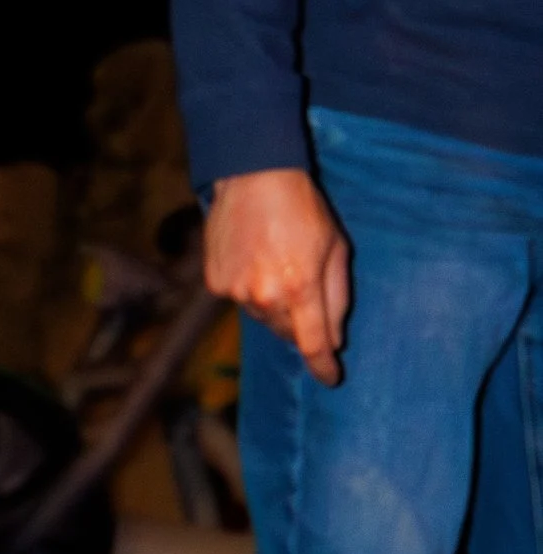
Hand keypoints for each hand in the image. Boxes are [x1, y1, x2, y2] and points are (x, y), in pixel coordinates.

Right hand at [203, 167, 350, 385]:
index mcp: (301, 287)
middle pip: (287, 331)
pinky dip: (249, 288)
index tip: (331, 378)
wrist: (254, 174)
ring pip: (262, 317)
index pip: (313, 343)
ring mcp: (236, 292)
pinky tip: (253, 258)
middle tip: (302, 286)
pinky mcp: (216, 284)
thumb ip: (337, 297)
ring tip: (275, 263)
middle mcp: (266, 297)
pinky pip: (238, 300)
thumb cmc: (302, 207)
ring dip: (273, 302)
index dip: (323, 366)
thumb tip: (334, 338)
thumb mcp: (334, 246)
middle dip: (299, 320)